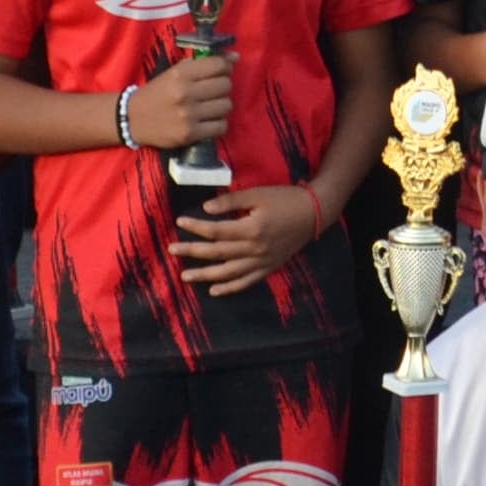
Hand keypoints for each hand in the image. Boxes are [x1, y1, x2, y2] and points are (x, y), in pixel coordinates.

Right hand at [126, 49, 234, 154]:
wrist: (132, 119)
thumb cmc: (157, 93)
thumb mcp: (174, 73)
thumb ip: (202, 64)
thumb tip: (236, 57)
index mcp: (181, 74)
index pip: (219, 65)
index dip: (226, 67)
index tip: (222, 72)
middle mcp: (185, 93)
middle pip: (226, 85)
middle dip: (223, 87)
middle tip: (213, 91)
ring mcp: (188, 115)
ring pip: (226, 106)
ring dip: (221, 106)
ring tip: (209, 107)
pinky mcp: (190, 134)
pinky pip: (221, 127)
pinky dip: (218, 124)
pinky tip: (208, 121)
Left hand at [175, 181, 319, 295]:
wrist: (314, 213)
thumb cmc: (285, 199)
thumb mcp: (258, 194)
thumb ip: (231, 201)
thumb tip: (206, 209)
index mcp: (251, 229)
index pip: (216, 231)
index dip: (196, 227)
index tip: (180, 223)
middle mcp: (254, 249)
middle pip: (217, 253)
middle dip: (192, 252)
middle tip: (172, 250)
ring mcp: (261, 262)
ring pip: (228, 273)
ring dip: (205, 275)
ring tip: (186, 276)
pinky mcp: (268, 268)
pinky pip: (246, 282)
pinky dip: (230, 288)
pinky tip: (214, 291)